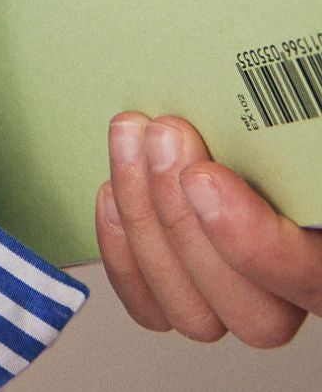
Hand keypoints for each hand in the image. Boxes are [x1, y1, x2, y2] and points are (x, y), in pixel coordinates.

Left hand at [97, 111, 321, 347]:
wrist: (236, 122)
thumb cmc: (284, 107)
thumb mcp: (302, 113)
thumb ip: (287, 121)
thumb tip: (274, 99)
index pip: (310, 275)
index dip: (254, 242)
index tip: (203, 177)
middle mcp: (293, 292)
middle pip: (253, 311)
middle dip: (185, 220)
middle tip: (163, 136)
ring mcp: (236, 301)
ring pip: (195, 314)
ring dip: (146, 223)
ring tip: (131, 141)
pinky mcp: (184, 294)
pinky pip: (153, 309)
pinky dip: (124, 255)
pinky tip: (112, 192)